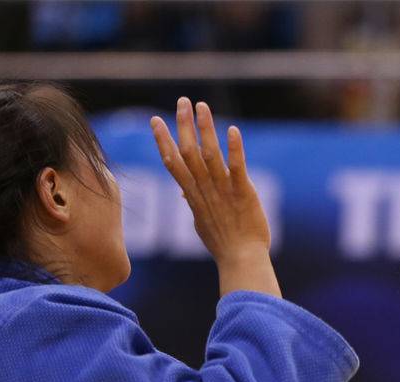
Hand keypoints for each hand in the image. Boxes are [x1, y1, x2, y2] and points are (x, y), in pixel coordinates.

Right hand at [150, 98, 280, 296]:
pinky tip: (232, 130)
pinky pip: (237, 168)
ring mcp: (223, 191)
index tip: (156, 120)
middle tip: (182, 101)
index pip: (173, 163)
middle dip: (183, 125)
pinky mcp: (243, 193)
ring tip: (202, 106)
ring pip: (209, 155)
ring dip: (205, 129)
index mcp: (192, 196)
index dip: (163, 140)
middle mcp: (204, 190)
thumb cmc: (223, 245)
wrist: (242, 261)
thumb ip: (192, 204)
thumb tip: (184, 193)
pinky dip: (234, 149)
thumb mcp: (201, 223)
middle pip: (188, 153)